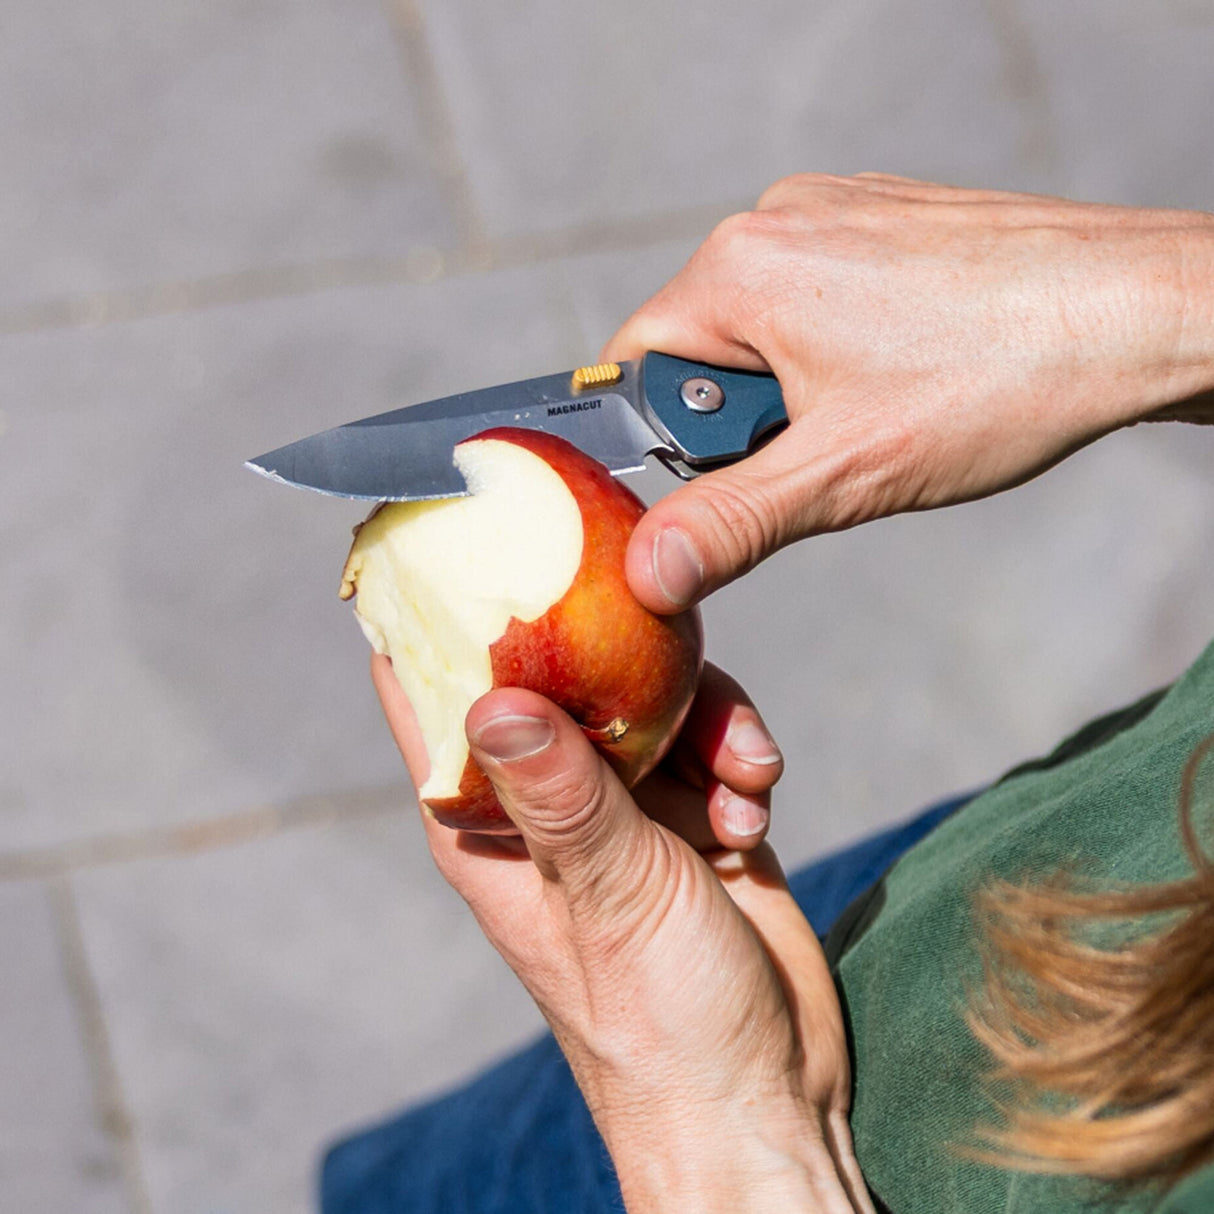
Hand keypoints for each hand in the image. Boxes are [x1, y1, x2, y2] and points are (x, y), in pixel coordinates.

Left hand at [373, 654, 873, 1213]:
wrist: (762, 1090)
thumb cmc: (659, 1020)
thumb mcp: (608, 892)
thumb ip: (561, 794)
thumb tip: (495, 698)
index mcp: (489, 819)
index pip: (429, 693)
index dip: (437, 614)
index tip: (472, 536)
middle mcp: (547, 800)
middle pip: (562, 670)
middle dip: (619, 649)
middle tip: (669, 636)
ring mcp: (622, 805)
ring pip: (651, 696)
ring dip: (708, 718)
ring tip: (742, 779)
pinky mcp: (689, 814)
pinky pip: (709, 740)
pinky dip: (737, 758)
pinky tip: (755, 809)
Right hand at [602, 173, 1213, 610]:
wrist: (1139, 312)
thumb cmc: (997, 380)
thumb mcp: (844, 474)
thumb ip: (729, 522)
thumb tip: (645, 572)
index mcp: (739, 269)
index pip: (635, 366)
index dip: (675, 437)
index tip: (746, 467)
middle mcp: (775, 218)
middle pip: (701, 346)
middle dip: (748, 414)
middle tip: (829, 446)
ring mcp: (834, 209)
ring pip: (763, 324)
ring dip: (798, 384)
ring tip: (880, 407)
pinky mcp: (883, 217)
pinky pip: (820, 292)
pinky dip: (843, 344)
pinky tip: (908, 369)